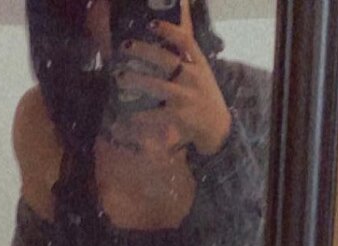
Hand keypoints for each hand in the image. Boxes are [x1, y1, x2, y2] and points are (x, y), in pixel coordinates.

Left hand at [115, 0, 231, 155]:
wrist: (218, 128)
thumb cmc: (204, 99)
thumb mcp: (202, 75)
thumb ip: (187, 62)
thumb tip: (159, 49)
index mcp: (200, 65)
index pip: (186, 41)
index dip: (168, 30)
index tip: (151, 25)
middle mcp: (193, 78)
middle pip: (166, 59)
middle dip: (143, 51)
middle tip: (125, 46)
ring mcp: (186, 97)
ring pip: (157, 86)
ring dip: (136, 80)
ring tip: (120, 78)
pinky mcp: (179, 116)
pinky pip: (155, 114)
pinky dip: (141, 114)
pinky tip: (130, 114)